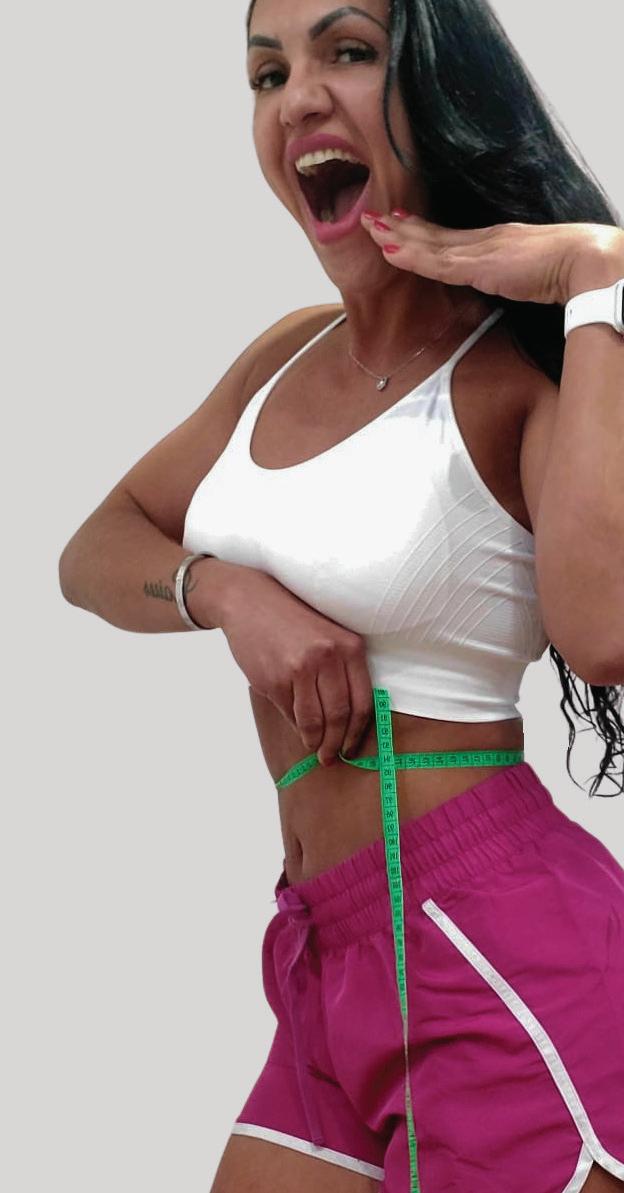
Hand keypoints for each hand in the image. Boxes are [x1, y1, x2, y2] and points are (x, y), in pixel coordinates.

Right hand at [220, 567, 373, 765]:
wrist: (249, 600)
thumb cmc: (292, 619)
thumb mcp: (328, 634)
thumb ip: (342, 669)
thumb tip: (349, 720)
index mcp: (349, 646)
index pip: (363, 701)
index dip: (358, 731)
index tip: (351, 746)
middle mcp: (327, 657)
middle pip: (340, 715)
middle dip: (335, 743)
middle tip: (331, 757)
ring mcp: (300, 669)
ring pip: (314, 721)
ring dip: (315, 742)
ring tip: (314, 748)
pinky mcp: (275, 679)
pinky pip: (290, 713)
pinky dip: (294, 725)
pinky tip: (296, 727)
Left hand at [361, 209, 623, 305]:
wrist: (582, 261)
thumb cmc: (567, 268)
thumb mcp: (532, 270)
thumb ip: (513, 272)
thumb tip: (507, 280)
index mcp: (497, 239)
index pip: (452, 235)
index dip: (424, 230)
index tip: (401, 222)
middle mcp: (484, 238)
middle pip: (434, 234)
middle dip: (401, 228)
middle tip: (371, 218)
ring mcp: (480, 249)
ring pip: (429, 244)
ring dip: (397, 238)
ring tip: (370, 228)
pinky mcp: (479, 265)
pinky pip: (437, 262)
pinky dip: (412, 257)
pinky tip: (391, 252)